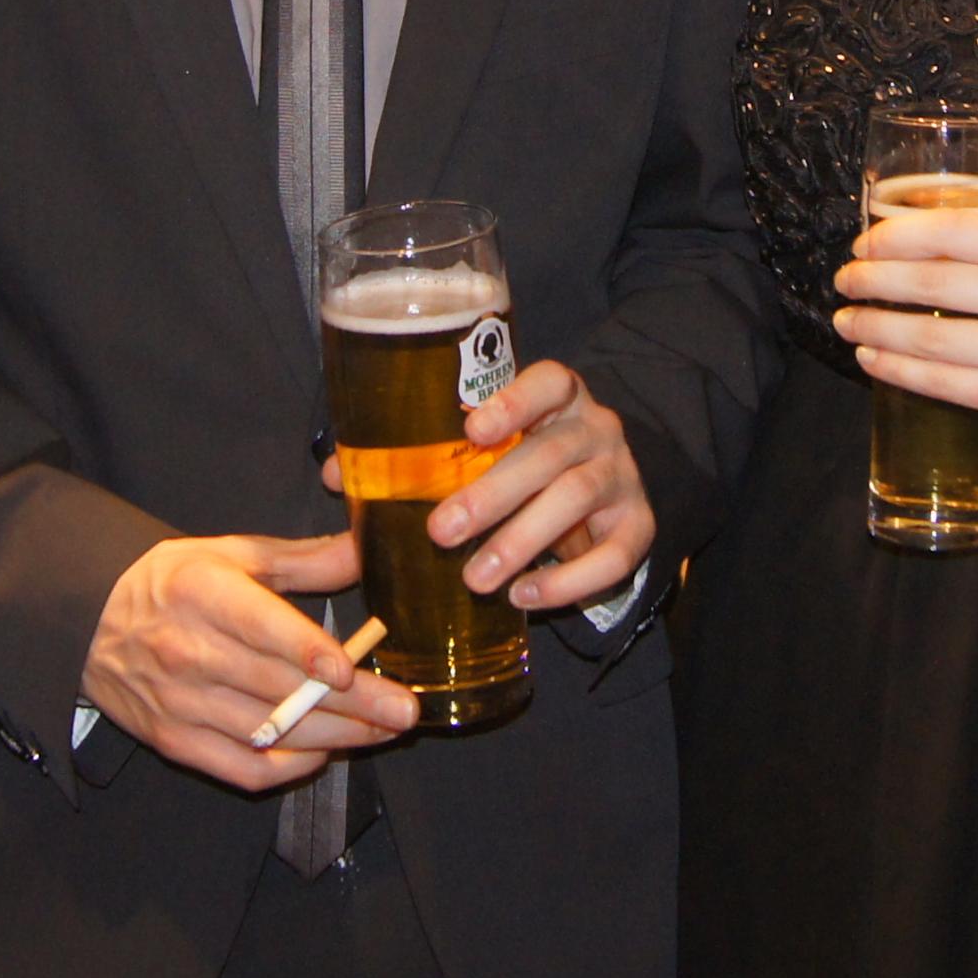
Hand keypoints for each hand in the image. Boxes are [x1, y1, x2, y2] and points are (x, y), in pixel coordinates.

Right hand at [83, 532, 417, 790]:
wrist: (86, 621)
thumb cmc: (170, 583)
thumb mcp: (230, 553)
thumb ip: (302, 559)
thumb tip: (363, 548)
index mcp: (201, 593)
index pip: (259, 627)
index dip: (305, 651)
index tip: (348, 669)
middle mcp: (188, 652)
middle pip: (277, 687)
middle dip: (349, 705)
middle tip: (402, 713)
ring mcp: (179, 704)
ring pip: (268, 732)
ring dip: (332, 737)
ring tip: (381, 733)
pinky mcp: (174, 742)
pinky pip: (240, 767)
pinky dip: (287, 768)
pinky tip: (323, 754)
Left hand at [327, 359, 653, 612]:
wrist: (610, 488)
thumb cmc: (526, 462)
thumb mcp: (488, 449)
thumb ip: (424, 456)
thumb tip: (339, 475)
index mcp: (557, 399)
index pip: (550, 381)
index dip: (515, 401)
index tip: (473, 428)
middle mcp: (595, 430)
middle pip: (551, 453)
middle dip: (494, 493)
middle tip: (442, 530)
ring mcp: (621, 476)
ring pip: (578, 499)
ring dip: (524, 539)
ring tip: (476, 578)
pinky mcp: (638, 526)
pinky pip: (614, 554)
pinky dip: (569, 580)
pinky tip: (526, 595)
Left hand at [834, 204, 977, 451]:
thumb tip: (906, 241)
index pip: (956, 232)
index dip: (898, 236)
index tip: (862, 243)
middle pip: (936, 282)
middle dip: (875, 281)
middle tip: (844, 282)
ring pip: (935, 337)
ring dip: (877, 327)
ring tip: (847, 321)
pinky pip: (950, 385)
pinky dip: (901, 370)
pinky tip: (874, 359)